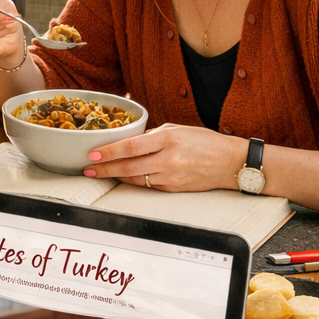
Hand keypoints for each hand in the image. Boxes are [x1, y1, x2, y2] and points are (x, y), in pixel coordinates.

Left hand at [84, 123, 244, 190]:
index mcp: (168, 139)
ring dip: (115, 176)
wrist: (230, 163)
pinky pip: (148, 185)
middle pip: (128, 167)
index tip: (93, 154)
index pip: (130, 146)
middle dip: (104, 169)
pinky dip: (133, 181)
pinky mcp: (173, 188)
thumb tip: (130, 139)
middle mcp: (168, 159)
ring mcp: (170, 176)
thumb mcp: (177, 129)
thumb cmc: (205, 142)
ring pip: (135, 179)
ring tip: (100, 173)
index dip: (108, 152)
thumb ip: (152, 135)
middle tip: (88, 169)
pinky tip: (123, 177)